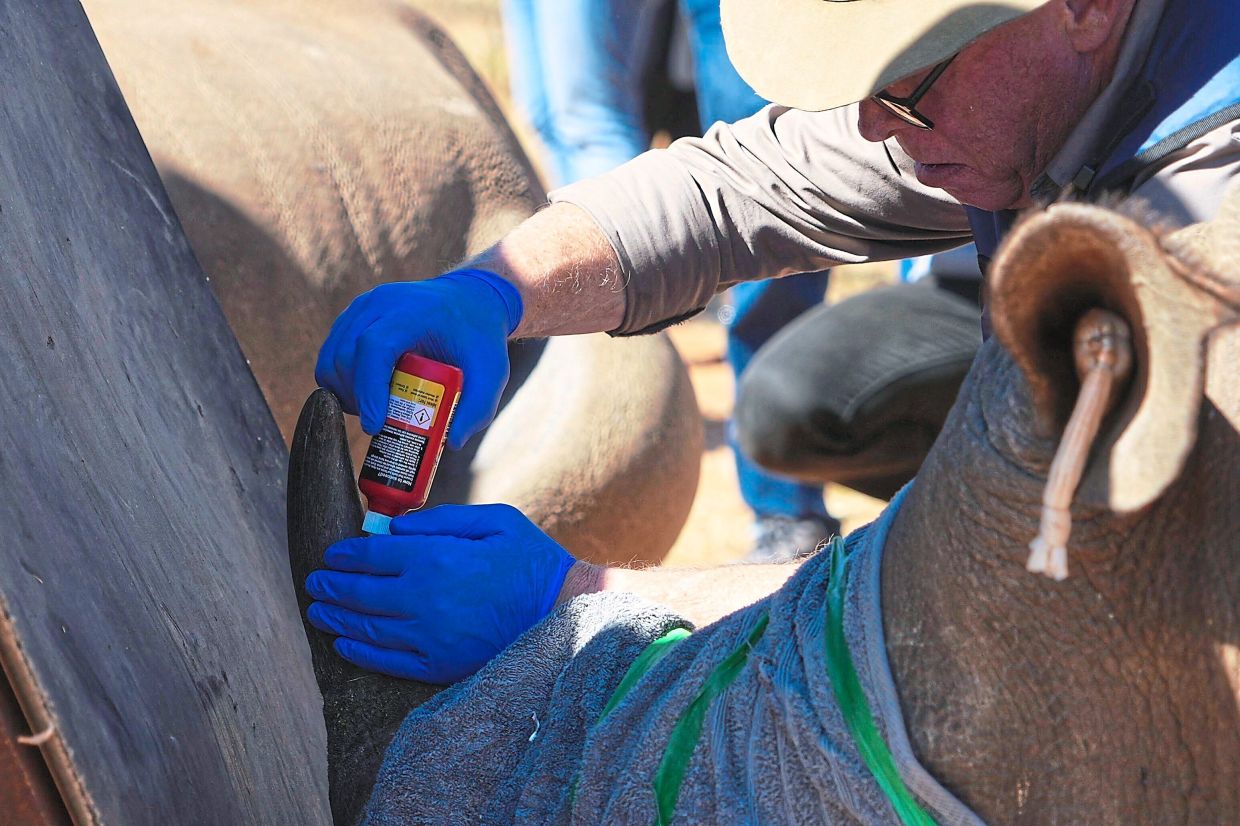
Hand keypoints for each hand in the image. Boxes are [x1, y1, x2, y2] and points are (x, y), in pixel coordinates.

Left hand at [304, 504, 575, 683]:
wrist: (563, 613)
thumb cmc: (531, 561)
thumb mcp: (494, 521)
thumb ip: (440, 520)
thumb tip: (395, 528)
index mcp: (435, 559)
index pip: (373, 556)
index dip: (346, 554)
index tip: (331, 553)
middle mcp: (423, 599)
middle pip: (362, 592)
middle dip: (333, 585)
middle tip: (314, 582)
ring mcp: (428, 636)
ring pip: (368, 628)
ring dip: (337, 618)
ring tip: (319, 611)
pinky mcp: (439, 664)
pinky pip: (388, 661)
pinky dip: (360, 652)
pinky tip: (344, 644)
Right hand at [314, 269, 522, 447]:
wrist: (470, 300)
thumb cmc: (479, 338)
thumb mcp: (492, 373)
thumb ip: (478, 408)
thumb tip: (451, 443)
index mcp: (412, 311)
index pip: (374, 347)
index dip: (369, 389)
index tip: (375, 424)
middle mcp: (380, 304)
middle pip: (347, 355)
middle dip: (356, 398)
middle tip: (378, 424)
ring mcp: (362, 308)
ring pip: (332, 356)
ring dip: (344, 392)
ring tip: (373, 410)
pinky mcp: (353, 317)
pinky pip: (332, 354)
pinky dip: (340, 381)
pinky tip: (364, 396)